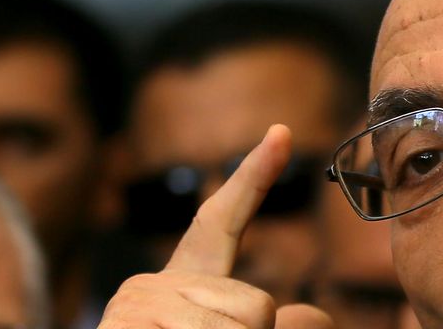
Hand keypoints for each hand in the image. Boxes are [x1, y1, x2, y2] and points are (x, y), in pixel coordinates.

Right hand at [99, 124, 332, 328]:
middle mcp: (153, 286)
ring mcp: (138, 305)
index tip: (279, 133)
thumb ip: (262, 322)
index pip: (218, 223)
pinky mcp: (128, 323)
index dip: (251, 178)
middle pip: (258, 302)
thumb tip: (314, 314)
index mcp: (178, 286)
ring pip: (248, 321)